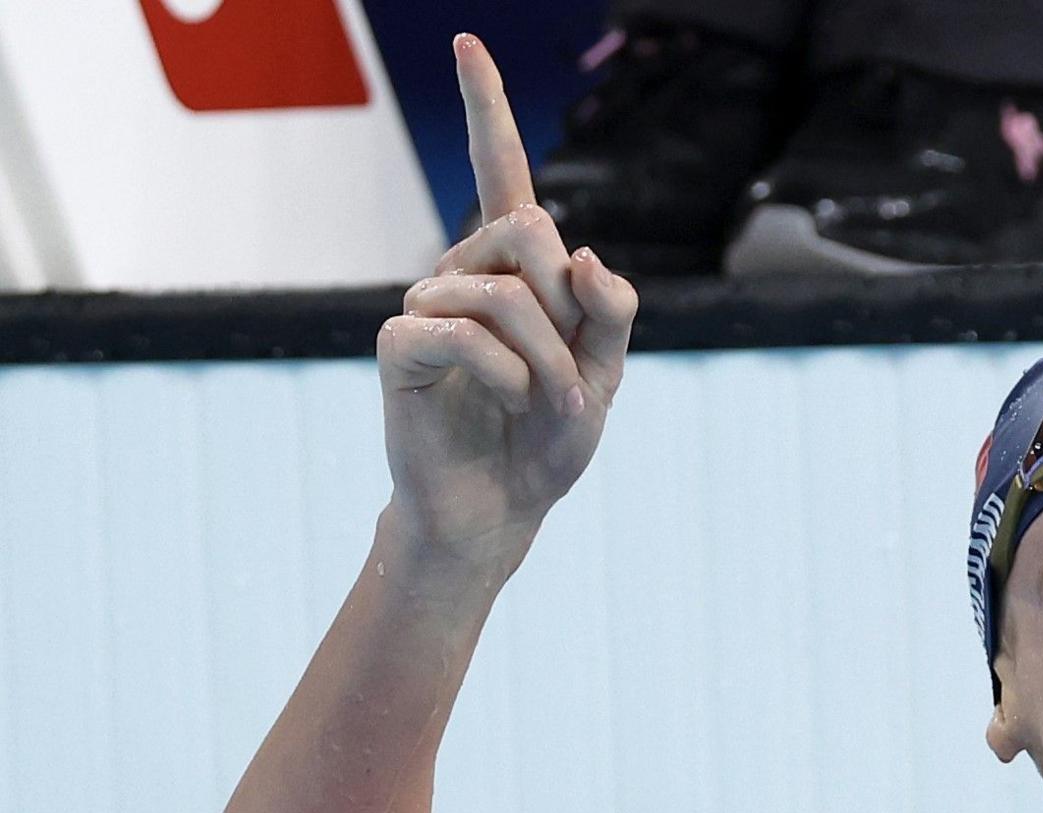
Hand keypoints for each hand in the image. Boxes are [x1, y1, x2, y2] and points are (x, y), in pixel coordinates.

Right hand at [376, 34, 637, 563]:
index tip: (466, 41)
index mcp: (516, 270)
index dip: (487, 108)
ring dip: (544, 356)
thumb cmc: (550, 436)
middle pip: (528, 230)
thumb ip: (613, 314)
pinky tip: (507, 402)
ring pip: (501, 292)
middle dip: (568, 305)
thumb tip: (582, 251)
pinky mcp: (401, 349)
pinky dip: (503, 374)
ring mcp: (426, 308)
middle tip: (572, 368)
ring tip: (546, 400)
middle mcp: (465, 274)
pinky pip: (458, 334)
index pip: (502, 174)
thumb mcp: (608, 375)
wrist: (502, 508)